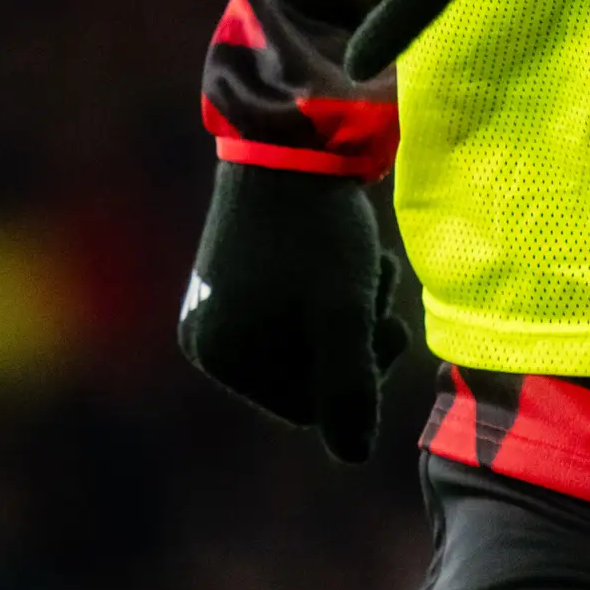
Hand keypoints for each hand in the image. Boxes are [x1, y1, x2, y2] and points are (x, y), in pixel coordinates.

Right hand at [176, 162, 412, 461]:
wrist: (291, 133)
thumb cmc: (319, 227)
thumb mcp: (343, 312)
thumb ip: (350, 389)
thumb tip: (353, 456)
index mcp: (221, 355)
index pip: (310, 409)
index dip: (358, 376)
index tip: (383, 326)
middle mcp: (206, 336)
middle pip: (307, 375)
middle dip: (355, 340)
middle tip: (378, 292)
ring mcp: (217, 303)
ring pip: (308, 340)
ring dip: (349, 311)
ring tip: (365, 264)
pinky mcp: (235, 272)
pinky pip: (294, 309)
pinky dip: (328, 289)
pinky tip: (344, 251)